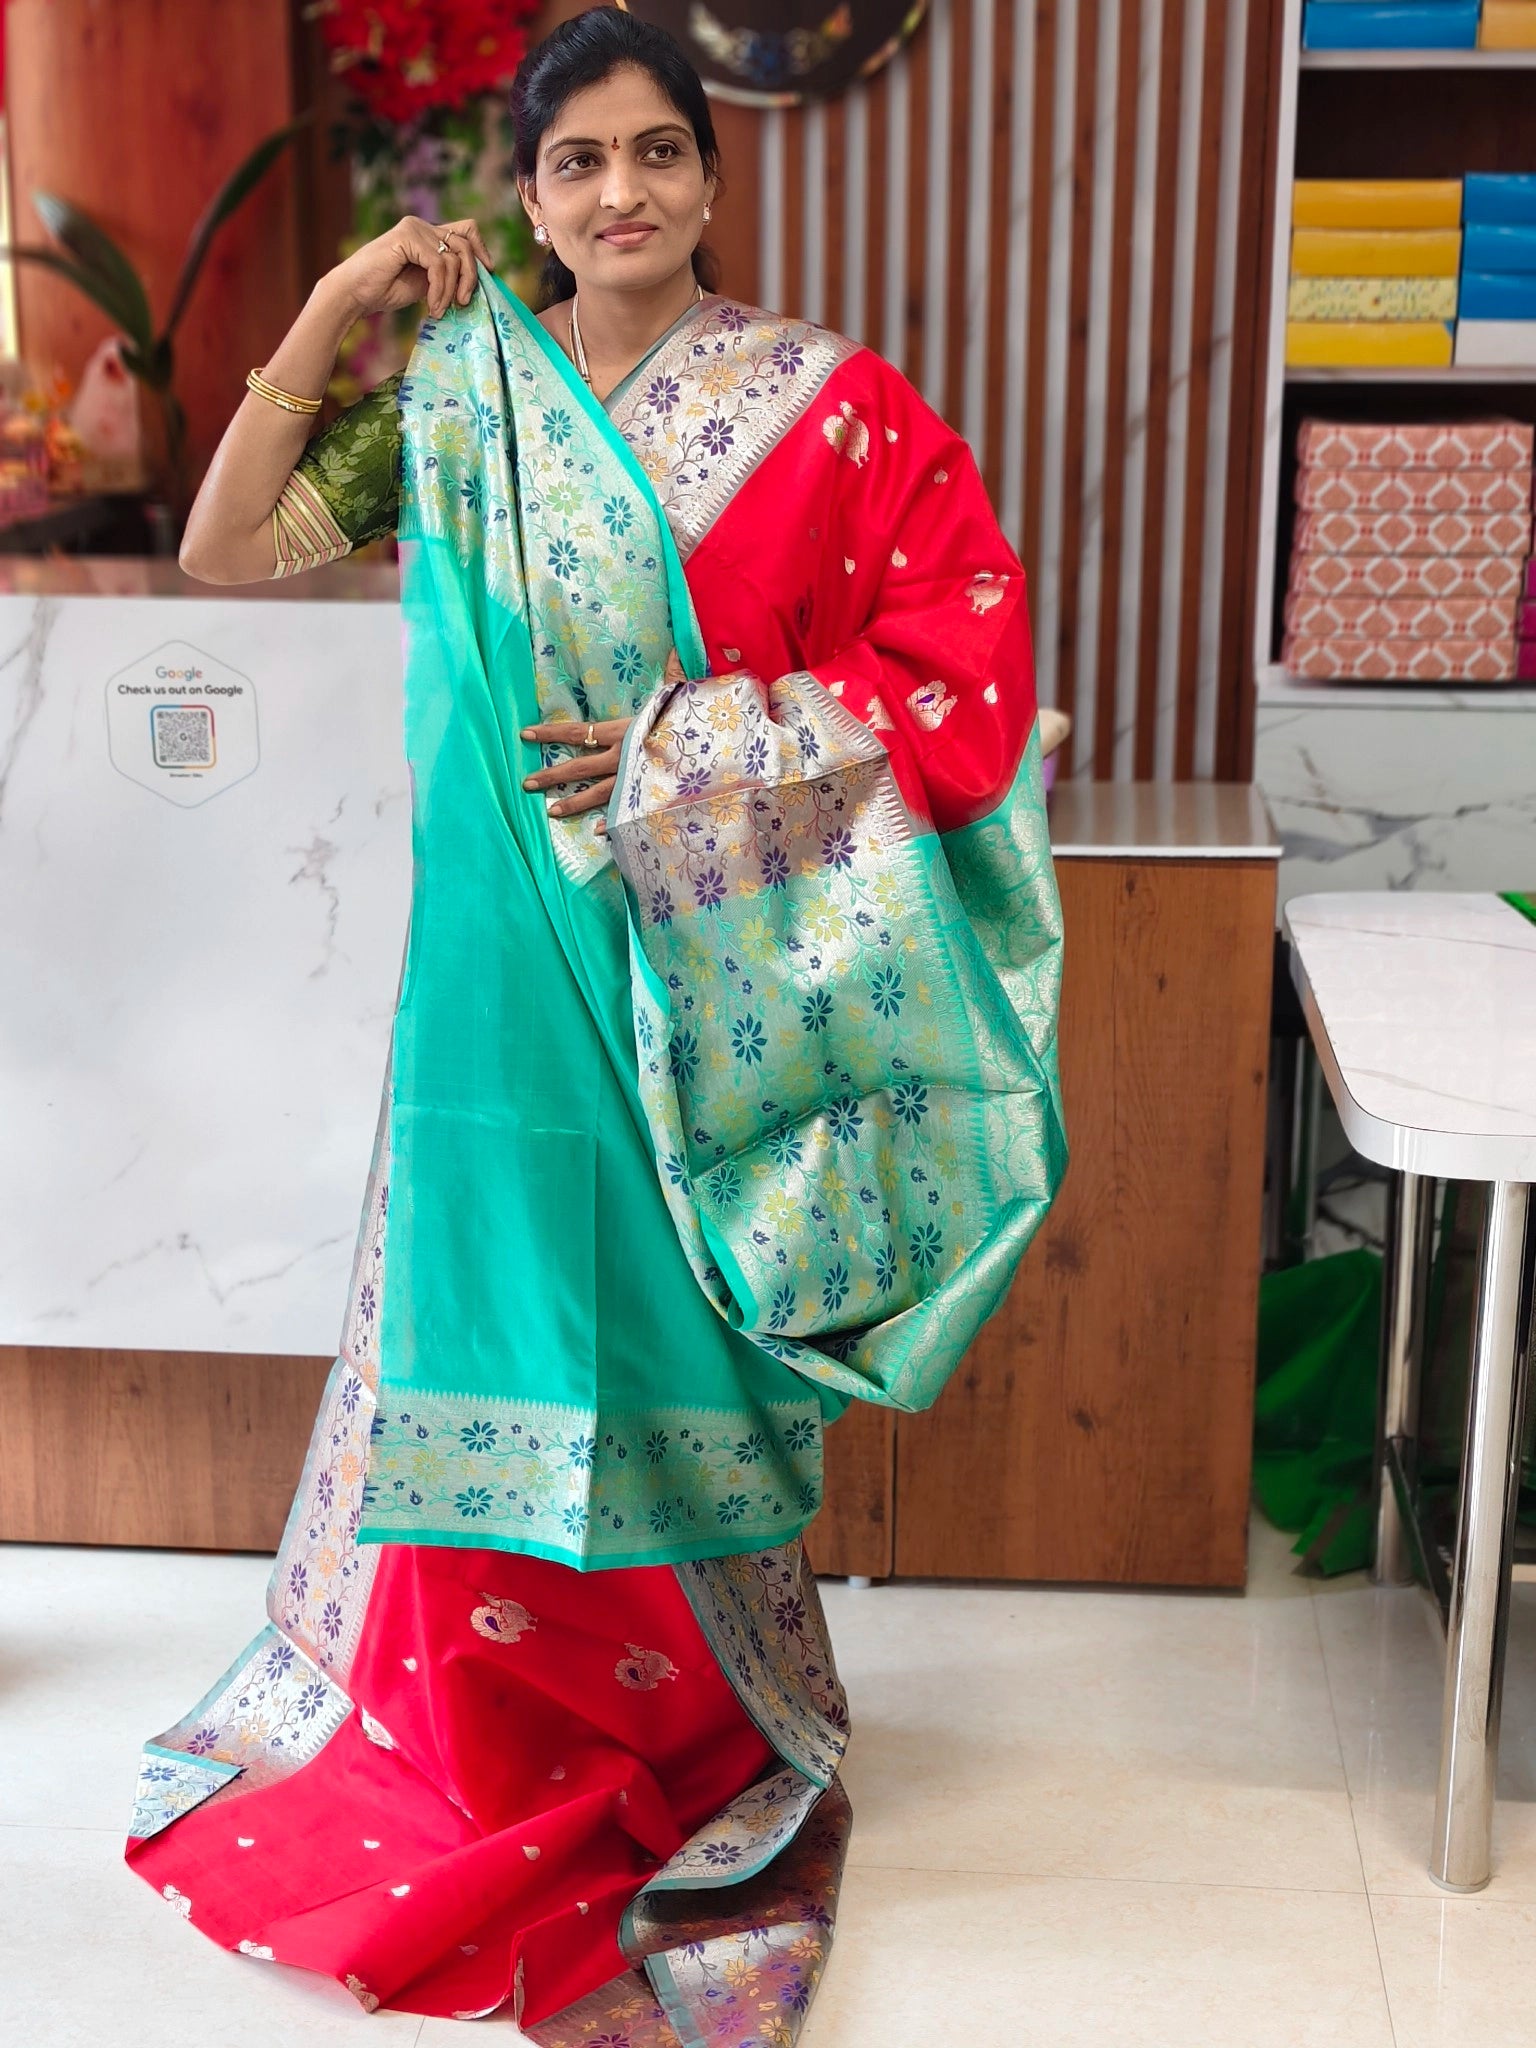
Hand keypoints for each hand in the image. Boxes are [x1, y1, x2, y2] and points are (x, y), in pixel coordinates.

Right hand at [322, 216, 493, 322]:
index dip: (482, 249)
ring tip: (440, 310)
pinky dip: (440, 289)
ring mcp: (414, 228)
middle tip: (463, 303)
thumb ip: (446, 274)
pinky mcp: (407, 237)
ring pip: (454, 257)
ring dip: (451, 290)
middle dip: (470, 277)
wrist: (354, 294)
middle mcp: (421, 225)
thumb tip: (477, 278)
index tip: (489, 272)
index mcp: (427, 233)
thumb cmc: (385, 291)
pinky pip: (439, 265)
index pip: (467, 230)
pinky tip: (433, 306)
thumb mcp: (426, 282)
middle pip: (466, 244)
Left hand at [521, 652, 685, 833]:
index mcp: (625, 730)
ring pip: (596, 795)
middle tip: (526, 783)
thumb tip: (675, 649)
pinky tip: (597, 831)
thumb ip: (674, 674)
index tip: (525, 734)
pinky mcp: (649, 799)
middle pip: (579, 767)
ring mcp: (635, 781)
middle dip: (551, 775)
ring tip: (551, 812)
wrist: (719, 752)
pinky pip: (625, 813)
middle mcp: (623, 757)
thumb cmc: (697, 721)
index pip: (579, 731)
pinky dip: (611, 823)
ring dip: (572, 803)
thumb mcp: (682, 694)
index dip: (551, 732)